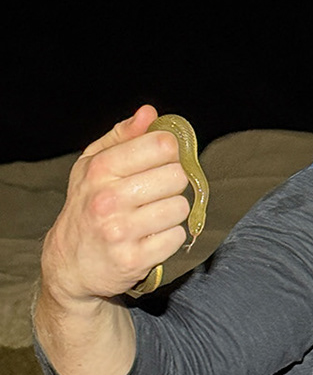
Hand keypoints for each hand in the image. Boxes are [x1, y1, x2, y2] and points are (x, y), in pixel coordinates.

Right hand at [40, 104, 191, 303]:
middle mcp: (108, 199)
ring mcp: (120, 231)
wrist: (70, 262)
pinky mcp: (134, 259)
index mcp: (100, 170)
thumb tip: (149, 113)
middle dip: (171, 183)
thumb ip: (123, 136)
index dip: (169, 152)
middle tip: (154, 193)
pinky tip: (149, 236)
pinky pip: (176, 237)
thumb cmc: (87, 206)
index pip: (161, 146)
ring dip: (171, 212)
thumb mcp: (93, 165)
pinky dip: (168, 237)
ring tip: (150, 216)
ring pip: (180, 207)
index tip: (161, 161)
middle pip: (176, 176)